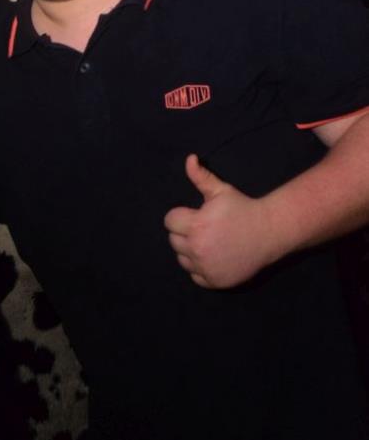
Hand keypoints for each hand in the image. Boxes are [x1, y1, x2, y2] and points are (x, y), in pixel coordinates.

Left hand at [164, 154, 276, 288]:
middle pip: (174, 241)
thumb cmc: (243, 208)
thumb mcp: (221, 190)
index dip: (181, 216)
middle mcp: (197, 248)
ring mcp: (205, 267)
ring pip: (182, 259)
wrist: (269, 232)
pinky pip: (195, 276)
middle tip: (205, 228)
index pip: (170, 221)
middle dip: (185, 233)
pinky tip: (214, 256)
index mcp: (195, 226)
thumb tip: (189, 158)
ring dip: (190, 251)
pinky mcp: (214, 281)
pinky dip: (201, 268)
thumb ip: (200, 176)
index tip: (196, 215)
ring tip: (209, 242)